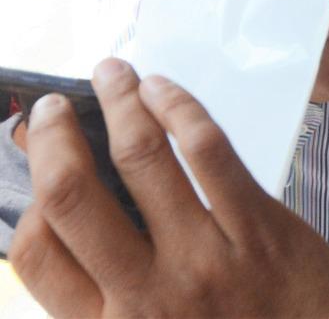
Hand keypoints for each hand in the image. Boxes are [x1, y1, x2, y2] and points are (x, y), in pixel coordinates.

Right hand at [10, 59, 328, 318]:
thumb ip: (121, 291)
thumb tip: (89, 213)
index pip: (36, 253)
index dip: (29, 198)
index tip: (38, 163)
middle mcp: (146, 296)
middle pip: (71, 195)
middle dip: (53, 137)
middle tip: (52, 106)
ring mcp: (204, 258)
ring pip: (139, 157)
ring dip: (118, 101)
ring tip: (112, 72)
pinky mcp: (259, 227)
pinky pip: (207, 150)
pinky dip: (179, 107)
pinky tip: (165, 89)